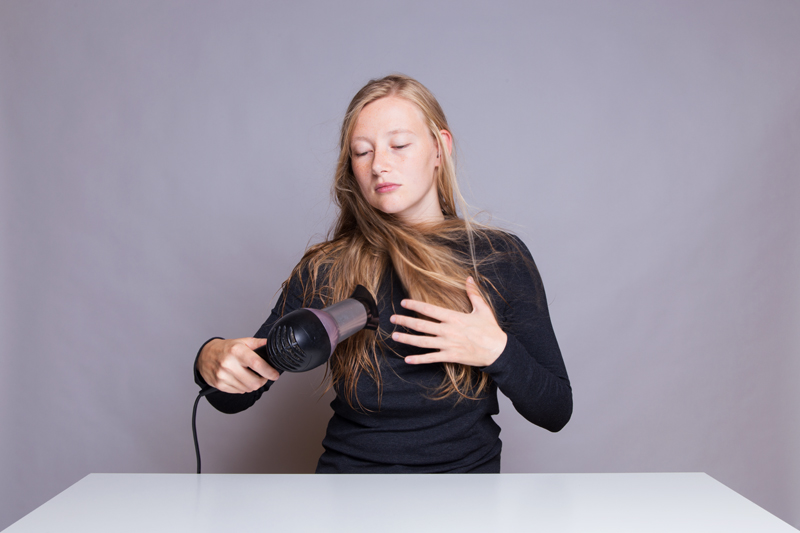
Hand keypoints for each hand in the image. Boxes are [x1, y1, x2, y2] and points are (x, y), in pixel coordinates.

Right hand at [197, 337, 279, 393]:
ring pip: (247, 388)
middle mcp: (228, 364)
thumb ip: (258, 343)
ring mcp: (223, 376)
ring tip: (251, 376)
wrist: (205, 355)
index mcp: (236, 351)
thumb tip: (272, 344)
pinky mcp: (219, 385)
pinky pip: (239, 391)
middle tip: (264, 376)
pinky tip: (241, 379)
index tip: (275, 375)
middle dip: (263, 380)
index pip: (256, 364)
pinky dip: (244, 387)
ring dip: (253, 384)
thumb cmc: (226, 348)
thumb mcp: (242, 342)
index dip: (269, 371)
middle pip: (254, 382)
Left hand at [390, 277, 506, 366]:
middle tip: (392, 319)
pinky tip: (407, 359)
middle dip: (405, 321)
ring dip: (407, 339)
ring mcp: (448, 344)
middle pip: (421, 325)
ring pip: (423, 342)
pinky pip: (431, 358)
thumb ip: (473, 293)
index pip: (429, 309)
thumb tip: (469, 278)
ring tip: (394, 336)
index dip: (415, 305)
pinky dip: (419, 359)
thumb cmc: (490, 330)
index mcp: (454, 317)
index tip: (404, 303)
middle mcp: (448, 331)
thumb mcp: (483, 309)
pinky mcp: (450, 356)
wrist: (498, 351)